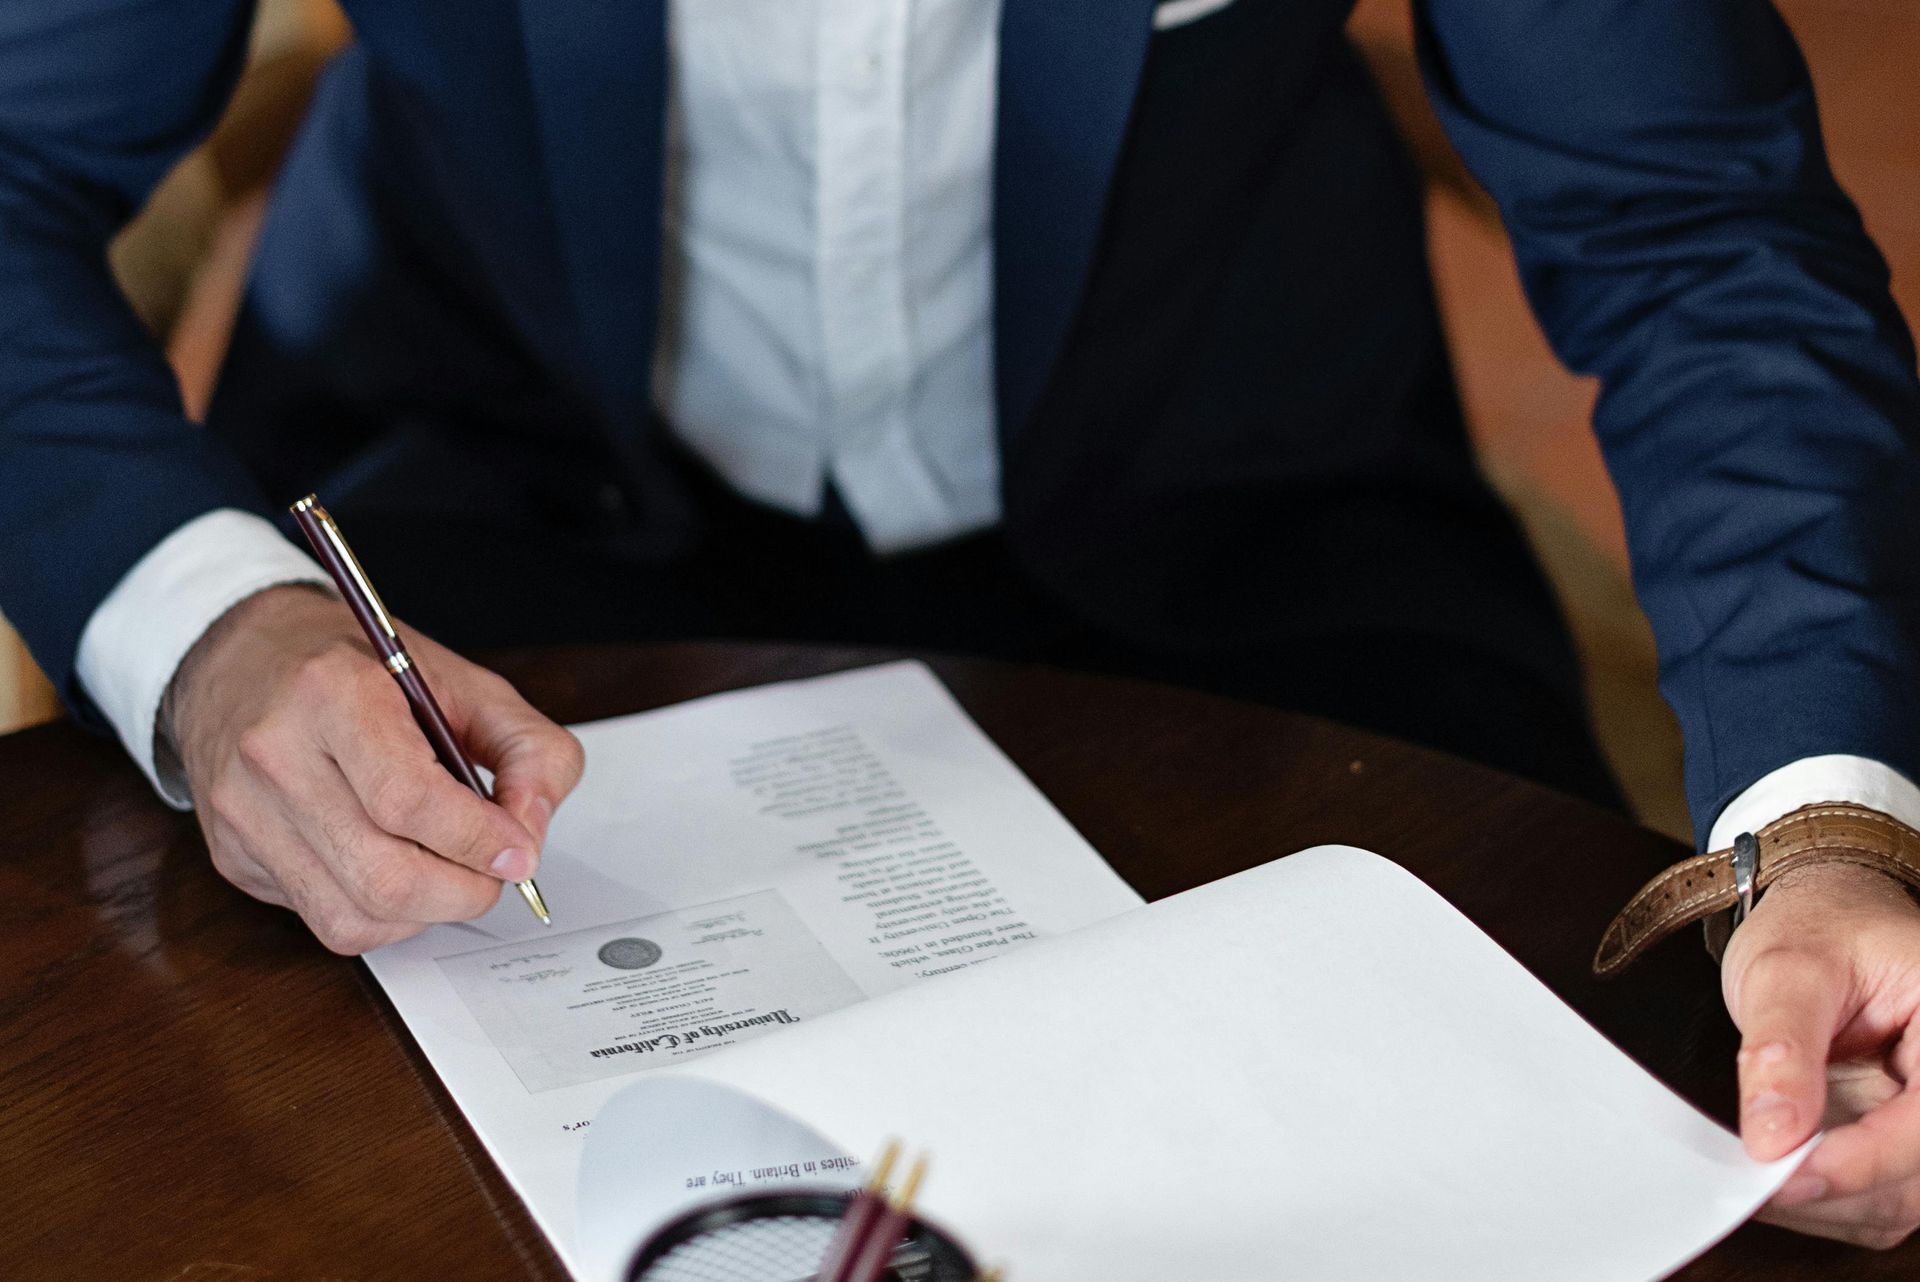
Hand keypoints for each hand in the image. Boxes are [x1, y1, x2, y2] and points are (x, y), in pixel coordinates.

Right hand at [165, 585, 584, 952]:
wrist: (245, 659)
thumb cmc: (362, 671)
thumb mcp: (465, 683)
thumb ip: (528, 749)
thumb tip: (531, 832)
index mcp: (332, 692)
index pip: (408, 800)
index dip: (478, 840)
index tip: (519, 851)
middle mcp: (274, 754)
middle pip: (383, 875)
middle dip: (463, 891)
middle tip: (496, 872)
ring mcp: (245, 812)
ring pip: (354, 916)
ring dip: (427, 913)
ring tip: (452, 873)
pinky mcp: (234, 856)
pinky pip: (326, 922)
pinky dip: (384, 918)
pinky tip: (400, 873)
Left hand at [1722, 859, 1919, 1247]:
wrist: (1827, 914)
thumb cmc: (1819, 925)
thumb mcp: (1786, 967)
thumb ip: (1781, 1048)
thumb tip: (1774, 1136)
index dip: (1864, 1161)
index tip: (1788, 1172)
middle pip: (1919, 1178)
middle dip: (1837, 1189)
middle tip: (1750, 1180)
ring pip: (1903, 1201)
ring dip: (1827, 1202)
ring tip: (1752, 1174)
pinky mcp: (1907, 1140)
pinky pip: (1880, 1196)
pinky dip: (1825, 1198)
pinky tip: (1776, 1171)